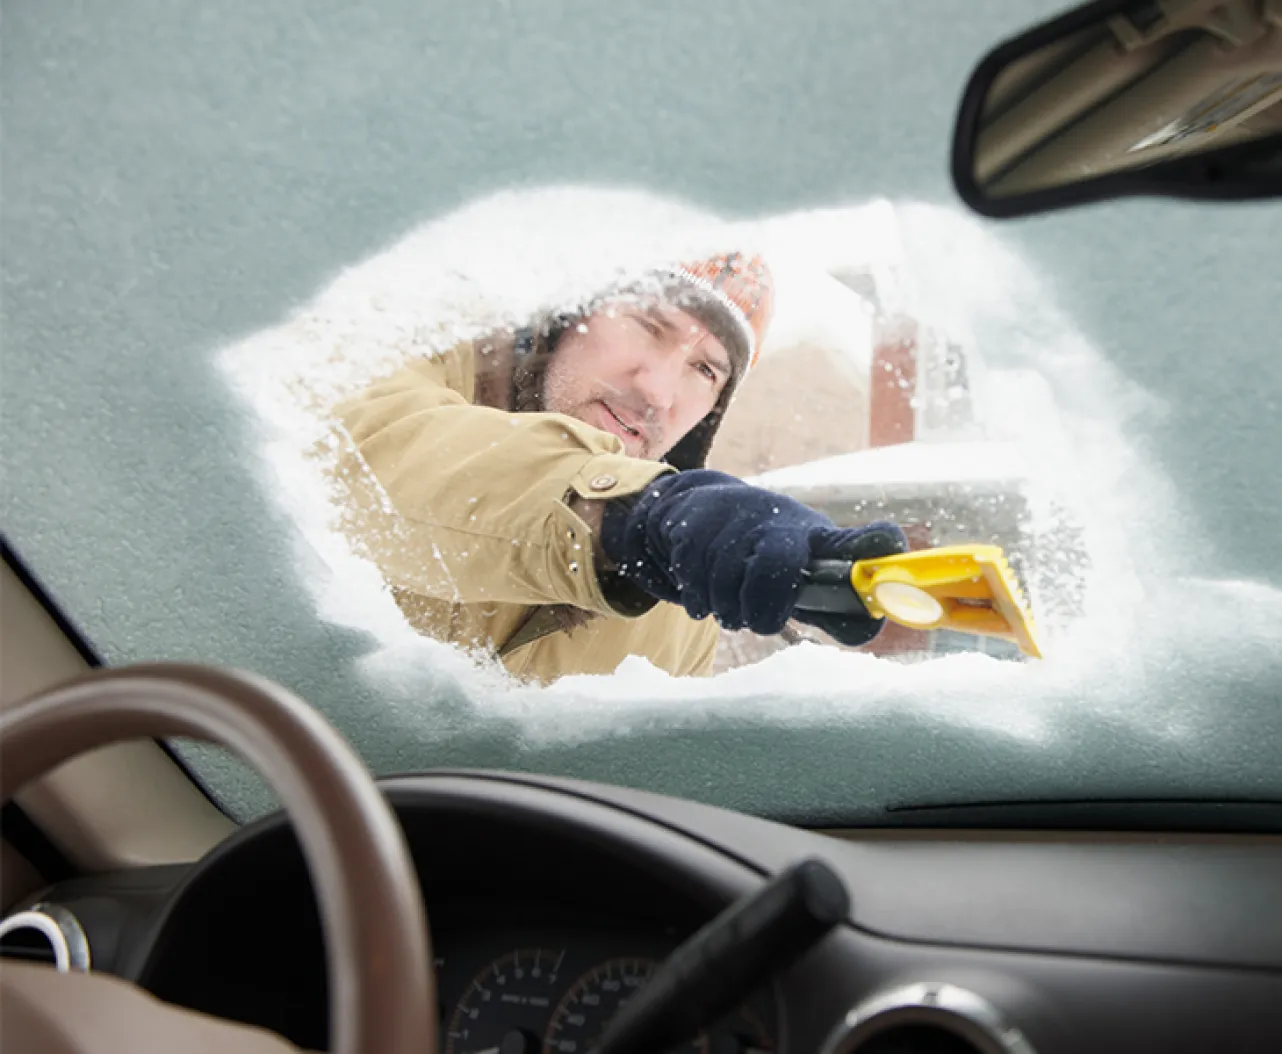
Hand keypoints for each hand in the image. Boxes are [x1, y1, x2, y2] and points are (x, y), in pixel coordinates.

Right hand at [600, 470, 906, 640]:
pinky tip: (707, 590)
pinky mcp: (696, 528)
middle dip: (764, 607)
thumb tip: (865, 631)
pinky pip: (697, 586)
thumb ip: (834, 607)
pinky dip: (701, 601)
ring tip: (733, 603)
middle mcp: (780, 523)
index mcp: (817, 539)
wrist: (703, 511)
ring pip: (729, 587)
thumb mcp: (806, 571)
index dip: (874, 546)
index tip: (889, 551)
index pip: (855, 541)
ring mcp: (736, 522)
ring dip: (728, 609)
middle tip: (760, 620)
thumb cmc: (770, 552)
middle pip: (776, 566)